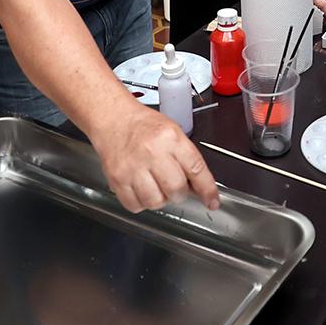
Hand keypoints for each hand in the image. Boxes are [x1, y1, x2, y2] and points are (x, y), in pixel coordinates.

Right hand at [88, 107, 220, 212]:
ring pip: (155, 202)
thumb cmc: (144, 125)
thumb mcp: (173, 132)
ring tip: (156, 186)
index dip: (207, 190)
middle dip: (179, 194)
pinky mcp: (117, 179)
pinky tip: (141, 189)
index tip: (212, 201)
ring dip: (160, 199)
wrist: (113, 119)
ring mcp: (132, 167)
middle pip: (176, 190)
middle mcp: (152, 152)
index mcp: (170, 138)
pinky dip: (141, 203)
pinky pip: (135, 205)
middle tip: (175, 187)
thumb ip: (187, 159)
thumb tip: (199, 188)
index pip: (196, 169)